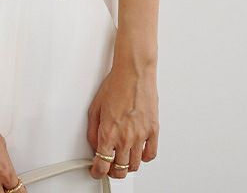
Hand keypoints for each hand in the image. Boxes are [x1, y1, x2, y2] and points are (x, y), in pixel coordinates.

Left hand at [87, 61, 158, 180]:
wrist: (133, 73)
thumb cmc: (115, 85)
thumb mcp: (95, 107)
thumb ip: (93, 129)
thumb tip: (94, 143)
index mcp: (109, 132)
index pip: (102, 164)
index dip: (97, 172)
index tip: (96, 171)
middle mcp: (125, 138)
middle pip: (120, 169)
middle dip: (112, 171)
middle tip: (109, 167)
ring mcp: (141, 136)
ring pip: (135, 165)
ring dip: (127, 166)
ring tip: (122, 160)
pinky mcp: (153, 131)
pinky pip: (150, 154)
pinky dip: (144, 158)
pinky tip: (138, 153)